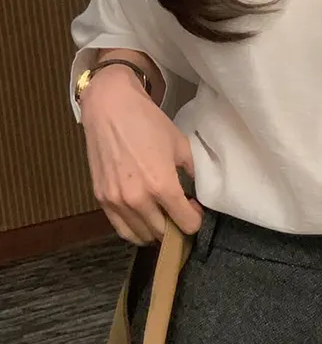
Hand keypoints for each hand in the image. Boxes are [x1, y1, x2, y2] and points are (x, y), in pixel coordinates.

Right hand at [80, 65, 202, 244]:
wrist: (109, 107)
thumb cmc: (147, 122)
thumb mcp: (180, 145)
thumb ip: (192, 171)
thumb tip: (199, 191)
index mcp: (162, 185)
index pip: (186, 224)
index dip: (195, 220)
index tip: (195, 209)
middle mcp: (138, 199)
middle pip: (164, 233)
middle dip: (177, 227)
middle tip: (180, 213)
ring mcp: (117, 201)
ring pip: (142, 236)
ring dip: (156, 232)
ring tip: (163, 218)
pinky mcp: (101, 199)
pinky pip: (121, 229)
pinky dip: (135, 230)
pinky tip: (144, 220)